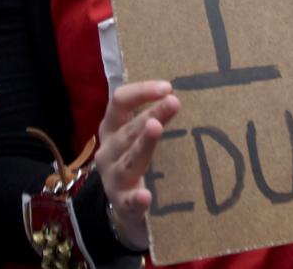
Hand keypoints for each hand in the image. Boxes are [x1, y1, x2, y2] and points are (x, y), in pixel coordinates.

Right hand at [94, 80, 180, 250]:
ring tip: (156, 129)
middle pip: (128, 129)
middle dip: (151, 114)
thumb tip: (184, 97)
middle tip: (174, 102)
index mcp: (111, 127)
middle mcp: (108, 150)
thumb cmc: (134, 159)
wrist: (124, 206)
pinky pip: (128, 201)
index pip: (120, 102)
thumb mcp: (137, 135)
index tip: (167, 87)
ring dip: (143, 144)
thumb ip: (154, 117)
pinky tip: (146, 196)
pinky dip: (136, 198)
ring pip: (128, 160)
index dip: (141, 92)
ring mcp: (112, 178)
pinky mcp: (121, 203)